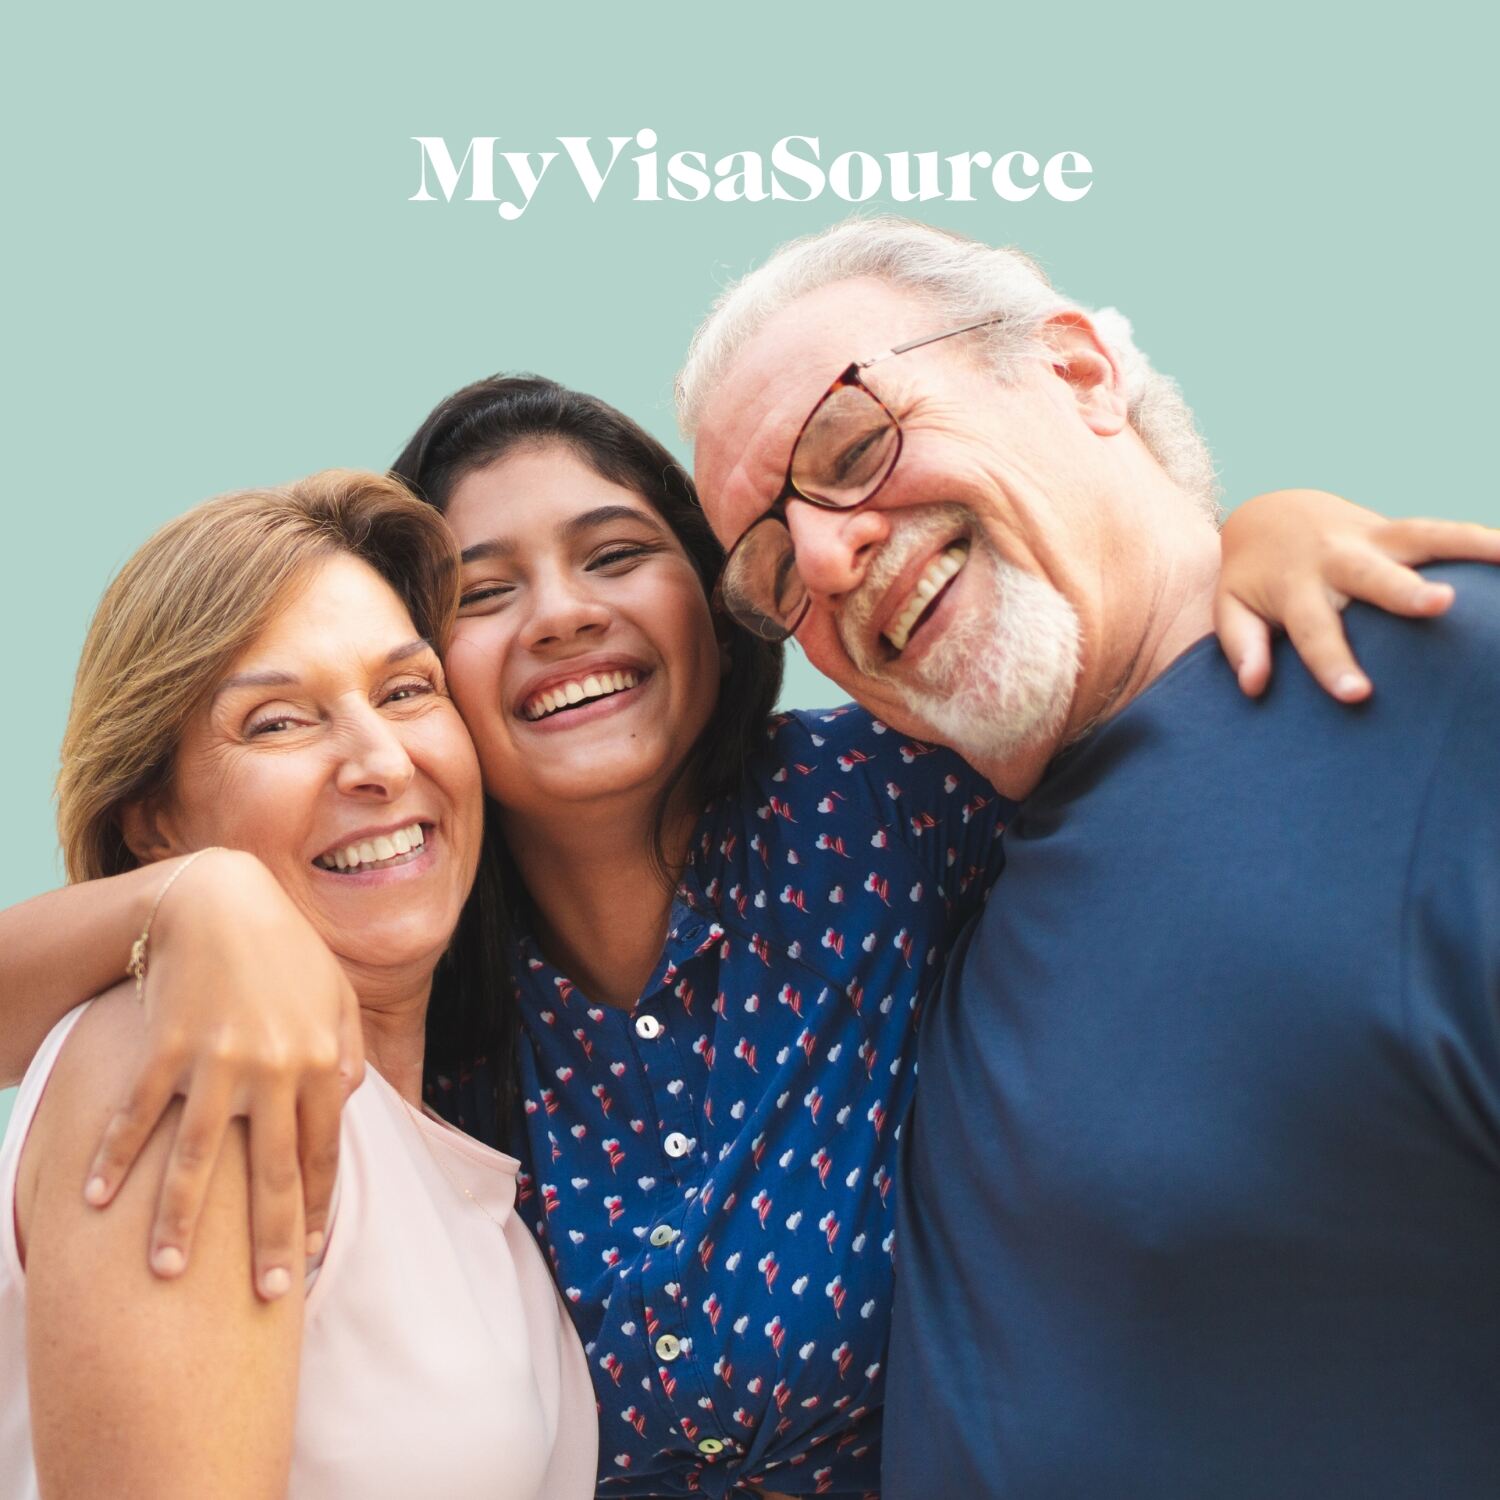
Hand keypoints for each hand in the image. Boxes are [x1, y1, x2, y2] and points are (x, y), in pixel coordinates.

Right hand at [82, 849, 360, 1299]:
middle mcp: (272, 1072)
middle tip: (266, 1295)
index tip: (308, 1253)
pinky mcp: (166, 1048)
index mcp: (317, 1063)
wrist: (221, 900)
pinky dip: (113, 1157)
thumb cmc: (285, 949)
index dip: (314, 1208)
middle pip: (270, 1173)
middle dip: (268, 1240)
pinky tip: (91, 1199)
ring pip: (196, 1160)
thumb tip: (351, 1099)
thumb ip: (347, 1048)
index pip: (320, 1154)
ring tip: (165, 1276)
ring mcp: (216, 1063)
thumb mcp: (335, 993)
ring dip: (179, 1222)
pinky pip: (137, 1114)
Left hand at [1215, 490, 1499, 699]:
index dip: (1334, 664)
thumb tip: (1253, 685)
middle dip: (1406, 591)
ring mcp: (1371, 538)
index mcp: (1295, 587)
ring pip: (1422, 537)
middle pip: (1374, 577)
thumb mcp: (1232, 610)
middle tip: (1439, 605)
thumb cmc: (1253, 580)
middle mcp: (1336, 559)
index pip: (1316, 632)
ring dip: (1467, 545)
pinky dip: (1482, 539)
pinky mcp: (1397, 529)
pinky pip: (1445, 530)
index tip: (1357, 695)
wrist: (1268, 516)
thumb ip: (1242, 646)